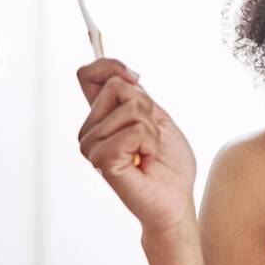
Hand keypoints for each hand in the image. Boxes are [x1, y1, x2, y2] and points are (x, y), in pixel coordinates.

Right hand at [76, 58, 196, 235]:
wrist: (176, 198)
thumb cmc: (168, 162)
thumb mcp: (156, 118)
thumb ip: (134, 95)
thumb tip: (120, 73)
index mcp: (101, 117)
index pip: (88, 75)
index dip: (110, 66)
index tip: (136, 79)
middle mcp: (90, 130)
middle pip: (116, 86)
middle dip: (147, 109)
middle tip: (150, 138)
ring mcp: (92, 145)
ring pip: (130, 109)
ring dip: (151, 131)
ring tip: (148, 153)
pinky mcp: (101, 159)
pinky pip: (133, 131)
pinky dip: (150, 145)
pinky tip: (145, 162)